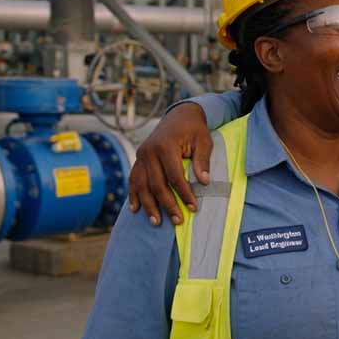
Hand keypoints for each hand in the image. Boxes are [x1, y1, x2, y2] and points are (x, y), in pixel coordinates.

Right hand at [127, 103, 213, 226]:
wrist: (179, 115)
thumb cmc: (194, 129)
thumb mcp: (203, 141)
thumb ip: (202, 160)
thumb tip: (204, 182)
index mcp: (165, 146)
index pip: (175, 176)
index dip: (184, 193)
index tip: (193, 207)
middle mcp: (149, 152)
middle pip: (156, 184)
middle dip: (167, 204)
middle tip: (177, 221)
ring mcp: (141, 156)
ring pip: (142, 185)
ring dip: (148, 205)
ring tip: (156, 222)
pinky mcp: (138, 159)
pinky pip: (133, 180)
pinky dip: (134, 195)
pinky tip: (135, 209)